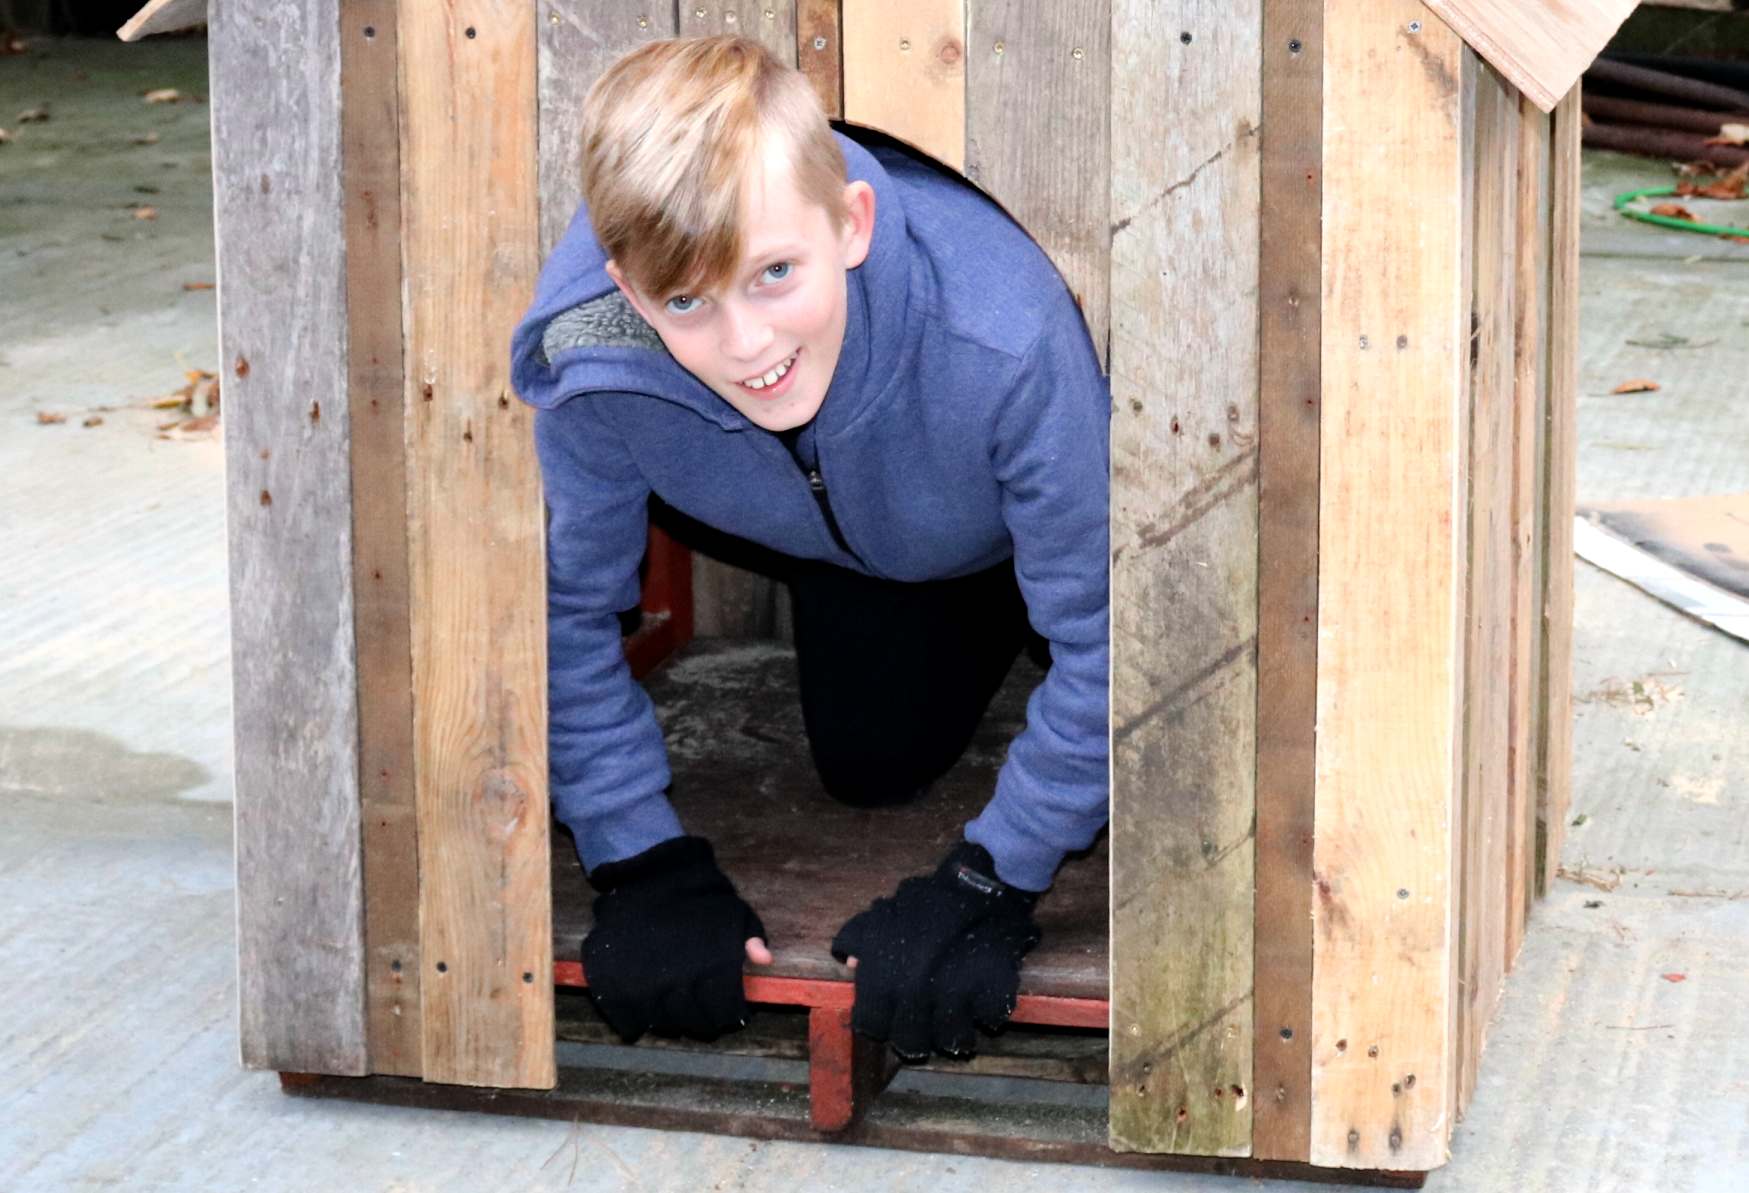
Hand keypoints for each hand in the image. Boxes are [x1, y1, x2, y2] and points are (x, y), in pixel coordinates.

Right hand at [582, 835, 768, 1042]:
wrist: (646, 875)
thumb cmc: (696, 895)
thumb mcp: (734, 909)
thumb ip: (751, 937)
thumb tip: (765, 961)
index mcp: (712, 970)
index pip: (724, 1013)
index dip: (730, 1015)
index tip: (729, 1010)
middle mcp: (678, 985)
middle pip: (695, 1024)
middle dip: (703, 1020)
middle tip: (701, 1009)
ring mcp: (644, 988)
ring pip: (663, 1025)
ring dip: (672, 1021)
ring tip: (675, 1007)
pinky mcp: (614, 987)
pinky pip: (628, 1022)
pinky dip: (638, 1022)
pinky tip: (646, 1009)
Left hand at [831, 840, 1041, 1060]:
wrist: (982, 884)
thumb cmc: (927, 901)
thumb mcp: (883, 913)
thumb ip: (860, 938)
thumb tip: (849, 964)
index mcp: (882, 979)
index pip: (873, 1027)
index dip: (884, 1023)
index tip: (895, 1016)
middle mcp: (914, 996)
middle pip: (913, 1044)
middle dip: (921, 1035)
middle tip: (930, 1020)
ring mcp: (955, 999)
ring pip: (954, 1042)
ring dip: (957, 1032)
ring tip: (961, 1014)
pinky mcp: (993, 995)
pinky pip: (990, 1021)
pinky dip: (990, 1013)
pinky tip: (985, 996)